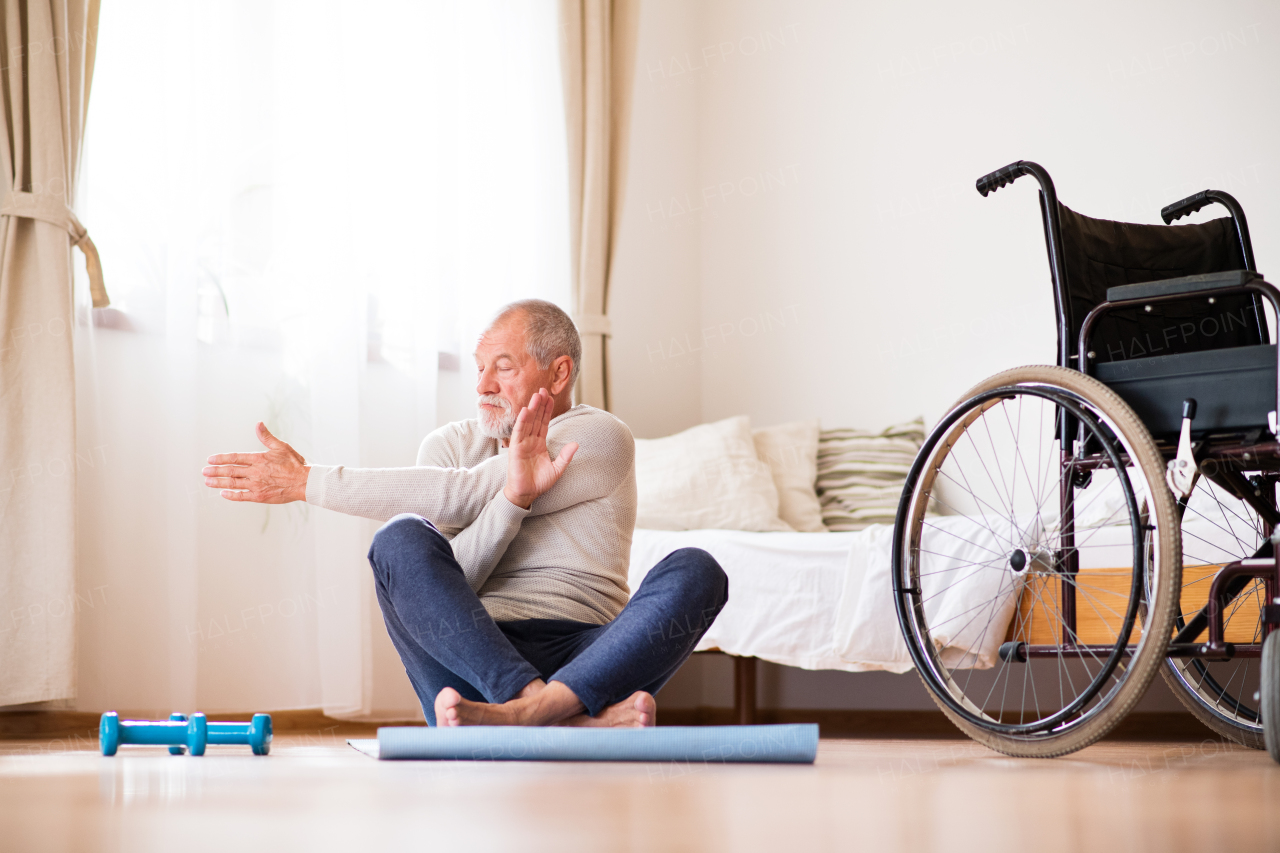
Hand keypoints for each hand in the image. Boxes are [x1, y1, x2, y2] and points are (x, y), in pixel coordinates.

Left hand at [203, 422, 309, 502]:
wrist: (305, 482)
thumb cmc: (294, 463)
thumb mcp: (281, 447)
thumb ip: (266, 437)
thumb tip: (258, 424)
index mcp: (258, 459)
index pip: (234, 458)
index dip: (221, 458)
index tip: (210, 460)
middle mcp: (255, 472)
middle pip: (230, 471)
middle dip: (215, 471)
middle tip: (204, 471)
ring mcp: (256, 485)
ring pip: (233, 483)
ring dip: (219, 483)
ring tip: (208, 482)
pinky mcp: (260, 496)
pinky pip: (241, 496)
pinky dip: (231, 495)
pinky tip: (223, 494)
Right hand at [503, 388, 577, 509]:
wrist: (526, 493)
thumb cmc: (539, 482)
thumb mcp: (557, 469)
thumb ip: (565, 456)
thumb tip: (576, 444)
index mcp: (539, 443)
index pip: (544, 423)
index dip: (547, 410)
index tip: (551, 398)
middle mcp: (530, 440)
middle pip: (536, 419)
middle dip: (540, 404)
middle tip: (543, 389)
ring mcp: (522, 443)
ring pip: (528, 422)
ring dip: (532, 408)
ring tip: (536, 395)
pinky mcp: (515, 449)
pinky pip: (518, 433)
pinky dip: (521, 422)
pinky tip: (525, 411)